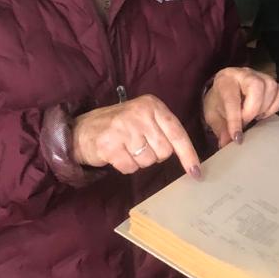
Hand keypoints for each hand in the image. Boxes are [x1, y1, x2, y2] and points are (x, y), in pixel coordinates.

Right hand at [72, 95, 201, 178]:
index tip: (196, 172)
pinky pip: (131, 168)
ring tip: (125, 148)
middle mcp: (140, 113)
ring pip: (148, 161)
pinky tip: (117, 154)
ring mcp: (124, 128)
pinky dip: (125, 166)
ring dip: (138, 161)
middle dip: (154, 154)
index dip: (188, 155)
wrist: (82, 130)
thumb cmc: (120, 126)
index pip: (177, 133)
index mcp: (152, 105)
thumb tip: (191, 160)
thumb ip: (164, 131)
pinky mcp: (110, 145)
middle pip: (164, 151)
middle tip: (138, 145)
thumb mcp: (144, 118)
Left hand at [203, 67, 278, 147]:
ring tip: (254, 117)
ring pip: (271, 87)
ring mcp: (259, 75)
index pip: (232, 99)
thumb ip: (220, 129)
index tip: (237, 138)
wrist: (223, 90)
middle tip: (246, 122)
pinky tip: (263, 112)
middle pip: (256, 86)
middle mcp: (243, 74)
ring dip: (264, 108)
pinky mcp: (271, 81)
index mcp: (224, 81)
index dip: (235, 120)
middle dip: (253, 109)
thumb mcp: (213, 116)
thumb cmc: (218, 102)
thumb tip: (226, 144)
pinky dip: (274, 106)